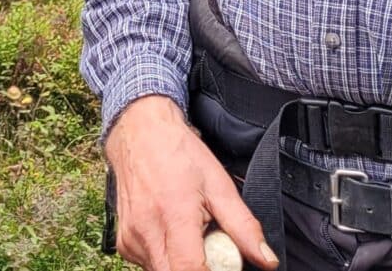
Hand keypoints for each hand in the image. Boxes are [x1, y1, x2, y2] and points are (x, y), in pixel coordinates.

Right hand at [104, 96, 276, 270]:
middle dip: (199, 270)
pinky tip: (174, 235)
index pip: (189, 270)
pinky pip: (151, 264)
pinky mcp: (124, 243)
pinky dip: (168, 258)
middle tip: (212, 249)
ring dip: (183, 264)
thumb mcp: (221, 186)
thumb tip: (266, 260)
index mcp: (174, 215)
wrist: (140, 135)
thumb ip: (244, 227)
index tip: (225, 266)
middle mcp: (147, 231)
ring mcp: (131, 239)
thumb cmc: (180, 155)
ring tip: (192, 236)